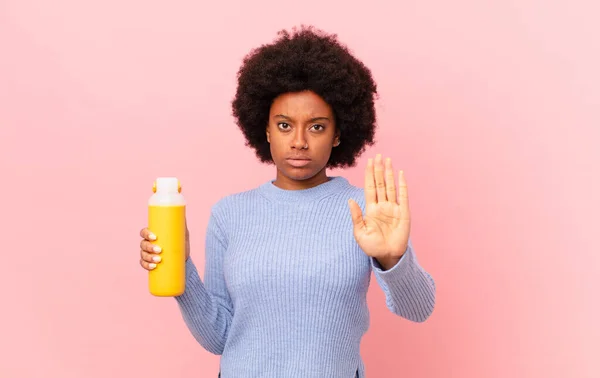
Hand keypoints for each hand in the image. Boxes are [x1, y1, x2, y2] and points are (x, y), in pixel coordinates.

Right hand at [139, 221, 189, 270]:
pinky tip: (153, 266)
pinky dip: (147, 265)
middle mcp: (147, 243)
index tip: (155, 237)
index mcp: (152, 234)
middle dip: (149, 247)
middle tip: (159, 250)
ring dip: (149, 257)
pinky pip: (143, 264)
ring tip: (158, 260)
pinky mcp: (149, 263)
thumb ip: (181, 224)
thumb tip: (183, 214)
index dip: (147, 234)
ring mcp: (147, 253)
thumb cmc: (180, 243)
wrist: (183, 259)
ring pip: (143, 254)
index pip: (144, 232)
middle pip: (143, 244)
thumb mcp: (182, 234)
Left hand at [348, 154, 410, 269]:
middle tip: (377, 156)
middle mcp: (382, 206)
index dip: (369, 175)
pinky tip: (400, 174)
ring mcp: (393, 208)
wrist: (387, 256)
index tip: (368, 162)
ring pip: (390, 187)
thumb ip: (356, 216)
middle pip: (380, 183)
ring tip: (387, 160)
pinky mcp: (404, 213)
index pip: (370, 188)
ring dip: (389, 173)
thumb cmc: (372, 246)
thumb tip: (350, 200)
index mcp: (371, 209)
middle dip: (378, 170)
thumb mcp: (359, 232)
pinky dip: (402, 184)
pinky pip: (403, 196)